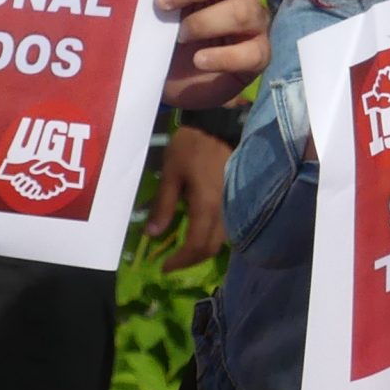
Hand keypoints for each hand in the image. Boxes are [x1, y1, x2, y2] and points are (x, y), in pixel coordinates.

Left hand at [148, 123, 232, 268]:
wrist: (219, 123)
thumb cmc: (192, 146)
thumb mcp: (171, 173)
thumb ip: (164, 204)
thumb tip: (152, 234)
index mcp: (207, 207)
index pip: (196, 246)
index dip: (180, 261)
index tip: (164, 267)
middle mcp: (224, 211)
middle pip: (212, 248)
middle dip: (192, 260)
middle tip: (173, 261)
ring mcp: (233, 204)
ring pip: (222, 240)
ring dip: (204, 249)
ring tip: (185, 249)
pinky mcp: (236, 197)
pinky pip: (227, 227)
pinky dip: (213, 236)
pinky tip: (201, 231)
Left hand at [157, 0, 270, 109]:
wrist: (169, 77)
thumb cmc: (163, 29)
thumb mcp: (157, 0)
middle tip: (163, 2)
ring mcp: (254, 23)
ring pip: (242, 12)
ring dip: (205, 22)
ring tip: (179, 35)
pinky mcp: (257, 56)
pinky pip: (252, 53)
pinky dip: (223, 57)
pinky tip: (199, 60)